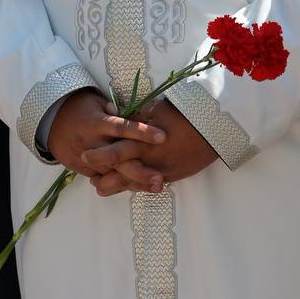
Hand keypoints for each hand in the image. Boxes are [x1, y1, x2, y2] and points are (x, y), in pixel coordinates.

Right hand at [47, 89, 165, 182]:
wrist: (51, 121)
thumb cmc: (82, 108)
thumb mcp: (97, 102)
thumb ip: (117, 111)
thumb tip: (138, 113)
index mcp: (97, 123)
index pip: (122, 128)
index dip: (142, 133)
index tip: (163, 137)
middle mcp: (92, 143)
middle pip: (118, 159)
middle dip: (140, 171)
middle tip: (160, 178)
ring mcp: (86, 159)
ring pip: (112, 175)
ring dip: (134, 182)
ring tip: (157, 187)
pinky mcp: (82, 170)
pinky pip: (103, 180)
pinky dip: (121, 184)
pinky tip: (140, 187)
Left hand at [83, 99, 217, 196]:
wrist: (215, 129)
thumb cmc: (187, 114)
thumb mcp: (160, 110)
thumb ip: (141, 115)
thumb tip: (126, 114)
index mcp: (143, 140)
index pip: (115, 150)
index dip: (98, 155)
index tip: (85, 156)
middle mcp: (149, 159)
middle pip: (119, 173)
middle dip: (102, 177)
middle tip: (90, 180)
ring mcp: (160, 170)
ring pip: (132, 184)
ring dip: (115, 187)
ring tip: (102, 188)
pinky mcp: (172, 175)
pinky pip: (148, 185)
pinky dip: (136, 186)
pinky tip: (129, 186)